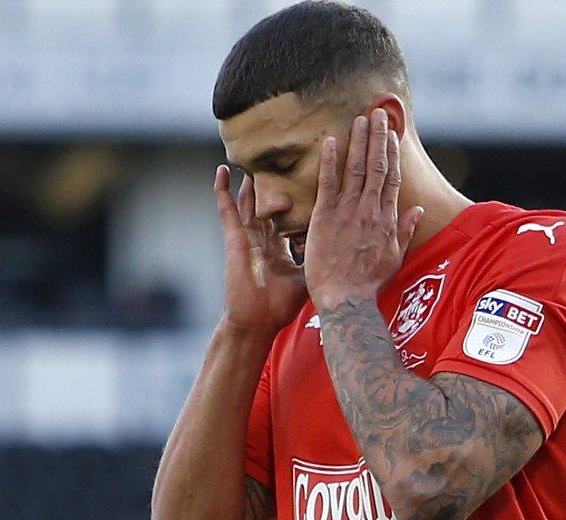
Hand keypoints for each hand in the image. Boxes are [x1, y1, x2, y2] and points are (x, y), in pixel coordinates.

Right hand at [214, 165, 308, 335]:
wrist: (256, 321)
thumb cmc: (279, 305)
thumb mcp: (306, 277)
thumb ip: (319, 259)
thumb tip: (344, 250)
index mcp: (280, 245)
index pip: (290, 214)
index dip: (297, 197)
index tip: (308, 176)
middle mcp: (263, 236)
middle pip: (269, 200)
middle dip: (276, 179)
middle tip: (287, 152)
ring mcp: (247, 236)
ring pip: (249, 199)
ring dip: (251, 178)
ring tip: (256, 152)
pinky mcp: (234, 238)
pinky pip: (227, 210)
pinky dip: (223, 190)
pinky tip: (222, 170)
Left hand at [304, 109, 426, 311]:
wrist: (346, 299)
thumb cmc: (368, 283)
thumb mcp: (394, 257)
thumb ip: (405, 230)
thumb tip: (416, 210)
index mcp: (387, 218)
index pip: (393, 178)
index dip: (393, 153)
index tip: (392, 134)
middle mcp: (371, 209)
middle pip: (378, 165)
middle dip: (378, 137)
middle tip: (377, 113)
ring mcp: (349, 211)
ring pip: (357, 168)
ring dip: (359, 141)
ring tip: (360, 119)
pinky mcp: (325, 217)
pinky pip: (328, 183)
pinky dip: (330, 161)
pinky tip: (329, 140)